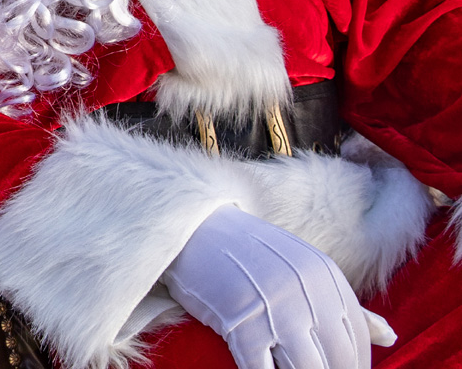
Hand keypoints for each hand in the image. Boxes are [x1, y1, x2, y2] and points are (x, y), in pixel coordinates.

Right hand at [163, 206, 391, 368]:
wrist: (192, 226)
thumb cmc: (247, 252)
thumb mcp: (303, 269)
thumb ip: (345, 304)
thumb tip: (389, 337)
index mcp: (325, 278)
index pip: (355, 341)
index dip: (352, 366)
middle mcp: (306, 292)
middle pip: (336, 360)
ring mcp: (273, 307)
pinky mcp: (240, 322)